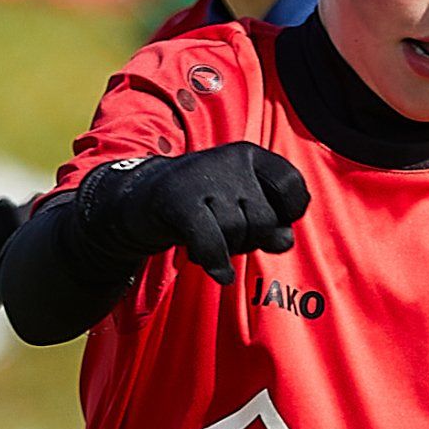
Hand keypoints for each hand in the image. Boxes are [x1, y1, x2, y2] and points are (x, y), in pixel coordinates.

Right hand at [93, 143, 308, 287]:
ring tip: (208, 239)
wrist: (136, 202)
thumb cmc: (198, 208)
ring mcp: (203, 177)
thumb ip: (270, 224)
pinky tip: (220, 273)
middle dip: (251, 240)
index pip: (292, 186)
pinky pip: (212, 242)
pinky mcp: (179, 200)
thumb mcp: (239, 209)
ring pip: (239, 233)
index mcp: (249, 154)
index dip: (288, 213)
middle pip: (266, 219)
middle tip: (226, 234)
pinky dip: (217, 262)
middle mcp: (229, 159)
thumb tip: (283, 240)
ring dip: (227, 249)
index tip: (269, 221)